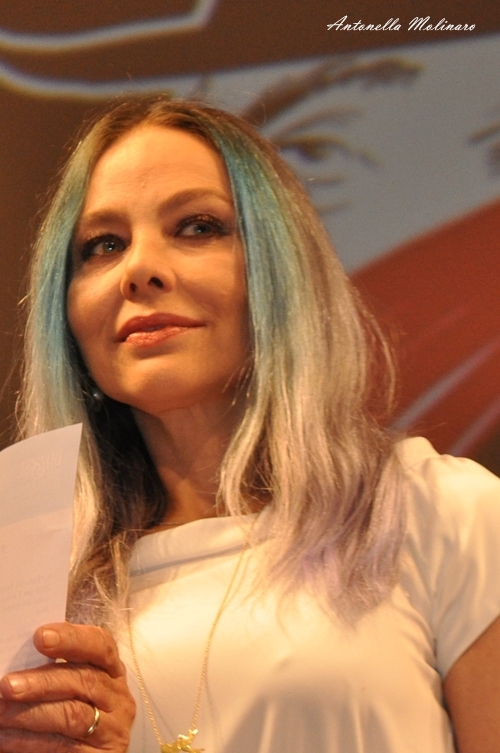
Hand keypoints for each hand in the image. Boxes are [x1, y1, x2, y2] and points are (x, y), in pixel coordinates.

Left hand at [0, 622, 135, 751]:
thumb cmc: (71, 708)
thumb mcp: (70, 685)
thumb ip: (54, 670)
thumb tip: (17, 660)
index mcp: (111, 670)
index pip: (100, 645)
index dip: (72, 638)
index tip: (40, 636)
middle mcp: (117, 697)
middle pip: (85, 680)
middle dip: (43, 681)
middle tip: (8, 684)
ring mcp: (112, 728)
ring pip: (73, 715)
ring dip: (32, 713)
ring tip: (0, 712)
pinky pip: (63, 747)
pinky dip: (31, 742)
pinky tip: (7, 738)